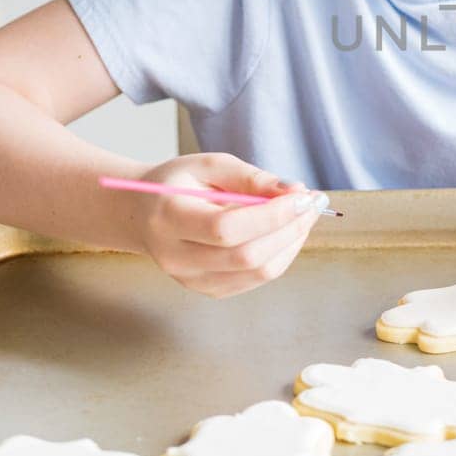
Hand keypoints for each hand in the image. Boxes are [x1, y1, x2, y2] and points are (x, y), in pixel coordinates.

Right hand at [124, 153, 323, 296]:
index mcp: (169, 218)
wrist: (143, 213)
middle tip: (312, 203)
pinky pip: (255, 279)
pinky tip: (286, 231)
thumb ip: (251, 177)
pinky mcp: (207, 290)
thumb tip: (295, 192)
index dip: (271, 215)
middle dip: (290, 229)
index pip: (226, 228)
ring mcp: (191, 280)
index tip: (302, 195)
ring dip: (291, 243)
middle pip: (246, 256)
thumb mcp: (209, 165)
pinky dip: (281, 255)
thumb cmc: (177, 183)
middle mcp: (176, 257)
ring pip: (257, 272)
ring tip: (304, 214)